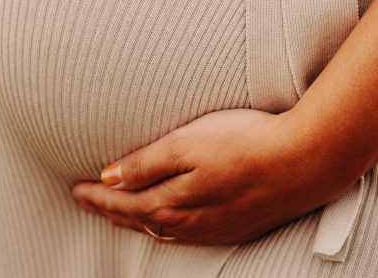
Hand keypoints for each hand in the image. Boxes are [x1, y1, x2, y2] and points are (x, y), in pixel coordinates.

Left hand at [71, 108, 349, 245]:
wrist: (302, 161)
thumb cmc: (243, 143)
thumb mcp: (187, 144)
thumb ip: (146, 164)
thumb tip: (108, 179)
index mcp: (174, 201)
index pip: (123, 201)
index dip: (97, 196)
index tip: (75, 190)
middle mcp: (190, 221)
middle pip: (139, 218)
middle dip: (110, 210)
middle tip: (88, 201)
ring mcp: (214, 226)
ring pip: (163, 229)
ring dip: (136, 220)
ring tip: (120, 213)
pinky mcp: (235, 224)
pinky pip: (188, 234)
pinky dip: (166, 228)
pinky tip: (170, 225)